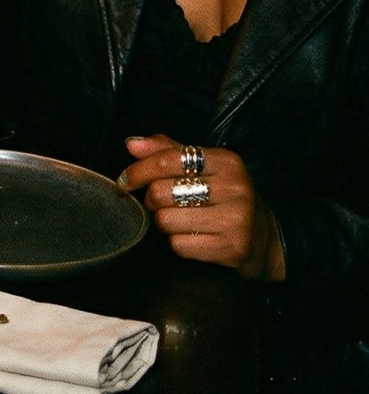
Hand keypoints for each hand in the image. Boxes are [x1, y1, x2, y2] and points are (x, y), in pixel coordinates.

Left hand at [118, 134, 283, 279]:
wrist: (266, 239)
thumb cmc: (226, 198)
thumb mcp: (205, 168)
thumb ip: (167, 152)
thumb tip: (132, 145)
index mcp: (226, 161)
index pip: (167, 159)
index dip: (138, 170)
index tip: (126, 180)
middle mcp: (235, 188)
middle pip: (160, 192)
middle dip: (152, 200)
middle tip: (162, 203)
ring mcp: (236, 219)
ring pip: (166, 220)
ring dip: (165, 223)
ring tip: (183, 220)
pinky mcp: (233, 248)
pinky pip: (179, 245)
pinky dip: (178, 243)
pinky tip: (195, 237)